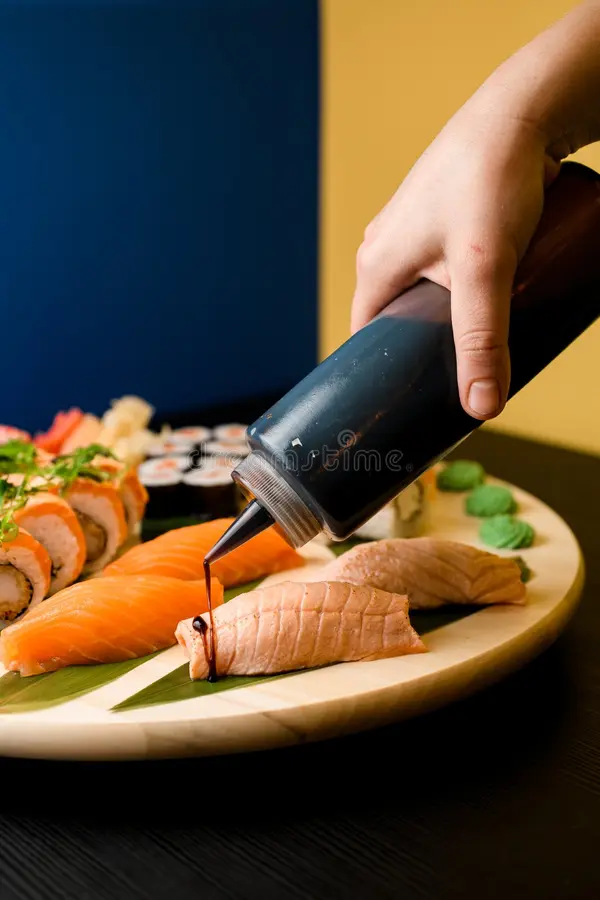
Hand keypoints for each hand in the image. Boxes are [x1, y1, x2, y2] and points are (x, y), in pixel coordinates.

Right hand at [351, 99, 559, 420]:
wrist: (522, 111)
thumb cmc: (492, 179)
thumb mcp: (486, 269)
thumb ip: (483, 338)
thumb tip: (481, 407)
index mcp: (374, 266)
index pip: (367, 342)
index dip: (387, 377)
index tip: (414, 405)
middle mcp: (385, 248)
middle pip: (398, 322)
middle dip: (426, 352)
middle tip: (460, 381)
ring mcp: (413, 233)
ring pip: (424, 297)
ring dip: (449, 321)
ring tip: (480, 346)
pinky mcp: (443, 221)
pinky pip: (443, 272)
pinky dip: (461, 293)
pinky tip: (488, 303)